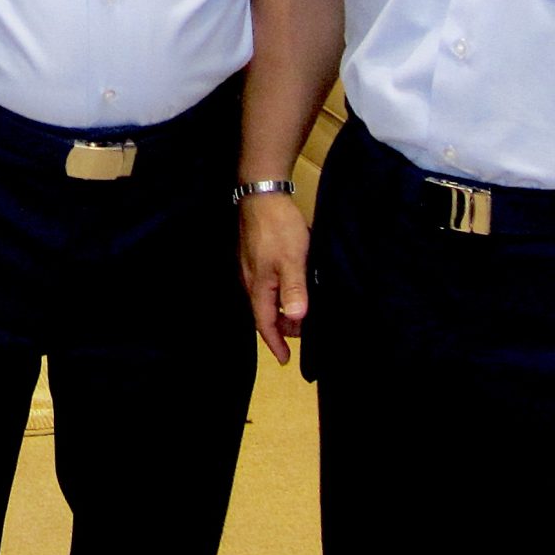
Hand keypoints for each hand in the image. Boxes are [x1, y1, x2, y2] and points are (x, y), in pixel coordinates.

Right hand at [238, 192, 309, 364]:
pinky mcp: (254, 255)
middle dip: (282, 327)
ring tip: (301, 310)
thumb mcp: (292, 259)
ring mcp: (250, 267)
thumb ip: (294, 288)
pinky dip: (278, 293)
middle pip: (264, 313)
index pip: (265, 324)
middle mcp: (249, 280)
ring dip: (281, 309)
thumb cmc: (277, 228)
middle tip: (304, 331)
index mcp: (258, 286)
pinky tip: (291, 285)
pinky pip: (265, 284)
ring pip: (265, 298)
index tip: (285, 360)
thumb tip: (296, 318)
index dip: (276, 343)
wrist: (261, 194)